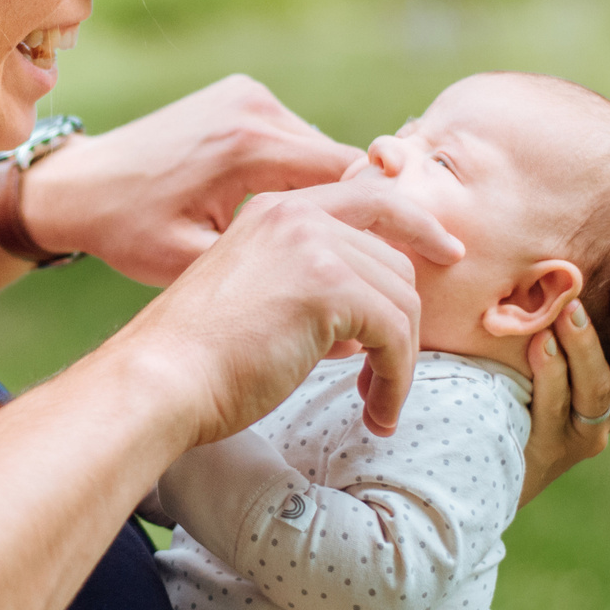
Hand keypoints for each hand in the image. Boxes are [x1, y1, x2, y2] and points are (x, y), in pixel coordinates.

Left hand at [23, 75, 359, 285]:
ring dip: (323, 195)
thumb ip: (274, 274)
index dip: (383, 220)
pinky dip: (297, 175)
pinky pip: (293, 140)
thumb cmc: (127, 231)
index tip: (400, 262)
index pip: (351, 177)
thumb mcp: (196, 262)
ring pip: (319, 150)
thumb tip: (351, 313)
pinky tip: (281, 216)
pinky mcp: (240, 97)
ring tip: (314, 245)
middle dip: (351, 213)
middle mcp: (254, 107)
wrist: (77, 184)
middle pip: (341, 162)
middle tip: (359, 264)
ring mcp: (247, 95)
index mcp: (248, 144)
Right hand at [113, 176, 461, 442]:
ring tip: (375, 403)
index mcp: (277, 208)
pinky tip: (376, 411)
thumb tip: (372, 317)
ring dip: (400, 361)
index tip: (448, 253)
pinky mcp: (329, 287)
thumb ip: (310, 283)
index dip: (418, 226)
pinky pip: (396, 336)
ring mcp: (314, 245)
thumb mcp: (258, 295)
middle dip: (403, 322)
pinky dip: (396, 380)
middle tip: (387, 377)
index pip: (372, 198)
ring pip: (402, 300)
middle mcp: (298, 213)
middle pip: (395, 259)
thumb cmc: (198, 356)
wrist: (160, 378)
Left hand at [520, 260, 609, 502]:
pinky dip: (550, 374)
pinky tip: (539, 344)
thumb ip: (571, 297)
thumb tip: (571, 237)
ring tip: (569, 311)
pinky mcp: (554, 446)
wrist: (494, 450)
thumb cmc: (524, 372)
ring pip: (600, 387)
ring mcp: (589, 427)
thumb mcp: (557, 332)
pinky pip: (556, 407)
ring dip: (587, 347)